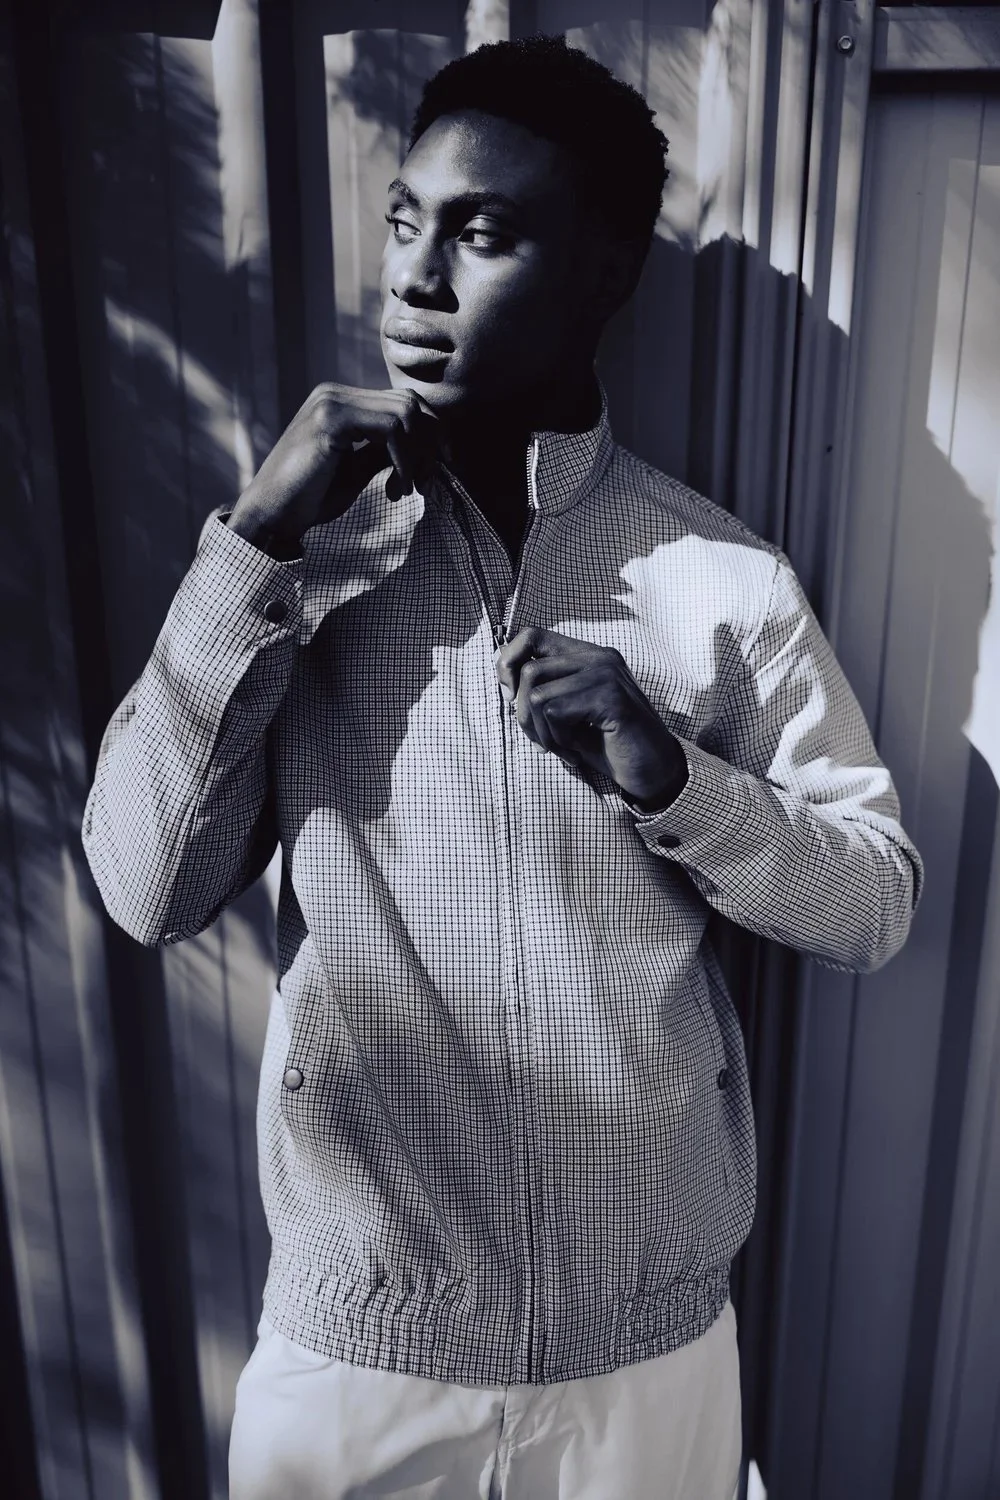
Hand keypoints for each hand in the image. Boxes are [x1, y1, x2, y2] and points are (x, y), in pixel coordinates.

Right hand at [228, 383, 443, 547]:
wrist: (271, 515)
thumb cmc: (310, 498)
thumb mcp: (357, 470)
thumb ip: (384, 452)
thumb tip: (423, 447)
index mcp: (340, 402)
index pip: (403, 403)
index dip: (429, 436)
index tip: (432, 473)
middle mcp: (335, 393)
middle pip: (410, 403)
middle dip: (430, 444)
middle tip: (425, 483)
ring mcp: (332, 402)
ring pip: (406, 413)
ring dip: (417, 456)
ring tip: (406, 490)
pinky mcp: (331, 419)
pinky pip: (390, 429)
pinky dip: (404, 461)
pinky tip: (395, 489)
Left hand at [494, 627, 688, 810]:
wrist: (652, 772)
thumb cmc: (609, 746)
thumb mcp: (568, 715)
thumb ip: (543, 693)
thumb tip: (504, 685)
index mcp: (589, 655)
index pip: (531, 636)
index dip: (507, 663)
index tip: (509, 698)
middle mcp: (599, 657)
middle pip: (528, 670)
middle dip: (524, 715)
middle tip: (544, 743)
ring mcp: (606, 674)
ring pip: (536, 694)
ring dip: (541, 733)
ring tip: (564, 750)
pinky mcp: (610, 697)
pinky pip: (554, 712)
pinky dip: (557, 741)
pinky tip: (576, 754)